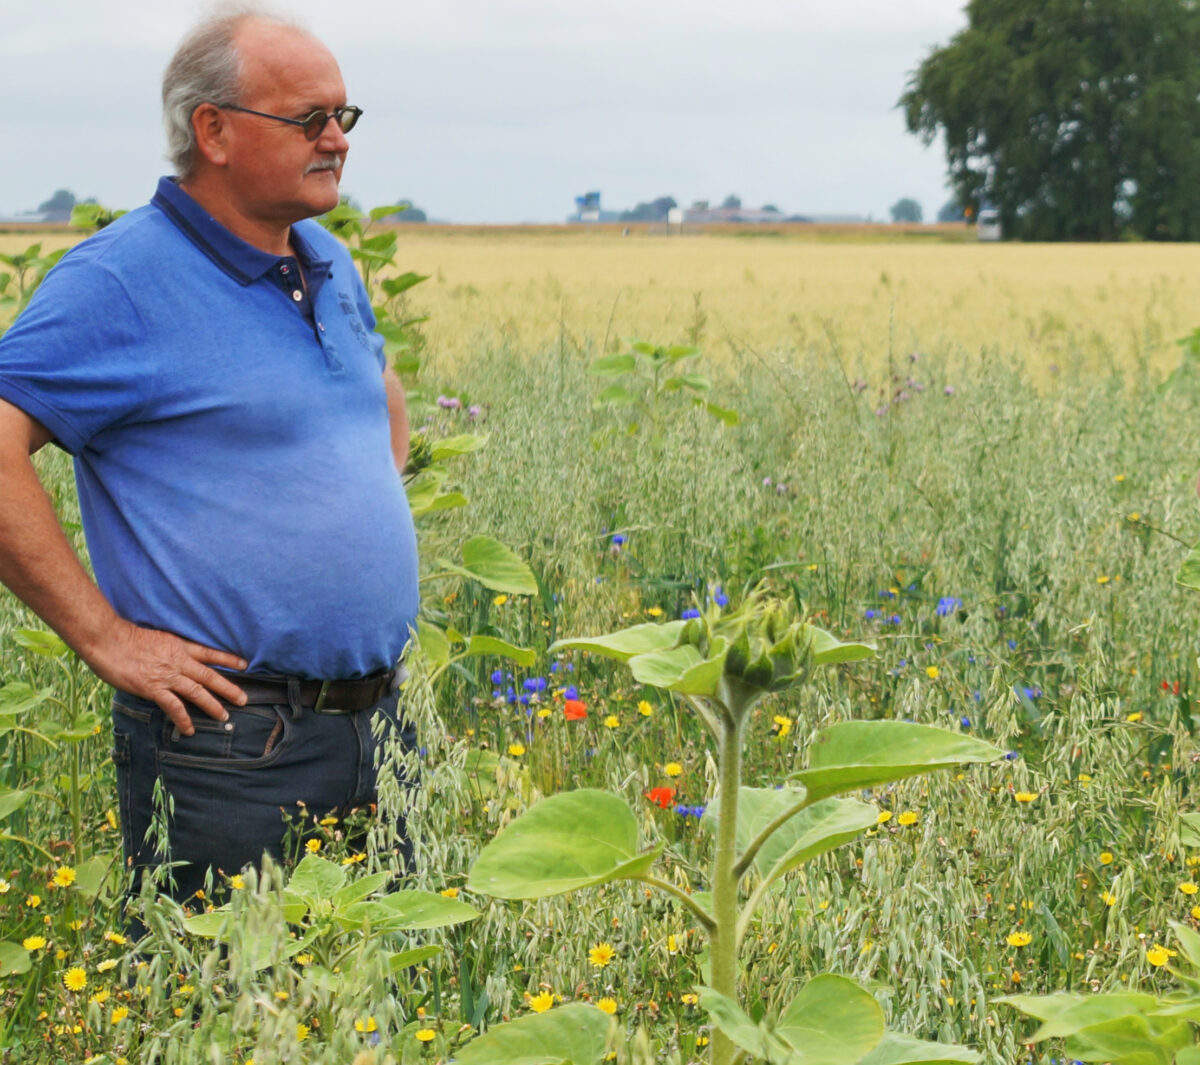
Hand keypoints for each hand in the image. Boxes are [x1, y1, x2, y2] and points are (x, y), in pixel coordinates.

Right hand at [86, 619, 247, 735]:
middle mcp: (177, 660)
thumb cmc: (124, 636)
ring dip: (212, 705)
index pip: (209, 652)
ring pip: (197, 692)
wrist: (107, 639)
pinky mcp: (153, 688)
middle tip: (244, 699)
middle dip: (228, 688)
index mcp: (178, 645)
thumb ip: (166, 650)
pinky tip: (190, 729)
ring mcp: (167, 675)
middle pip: (209, 675)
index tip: (244, 664)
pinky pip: (173, 706)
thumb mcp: (154, 637)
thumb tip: (170, 659)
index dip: (227, 659)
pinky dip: (183, 719)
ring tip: (224, 716)